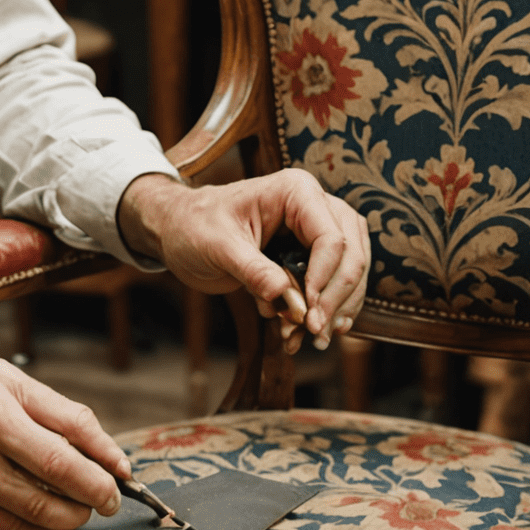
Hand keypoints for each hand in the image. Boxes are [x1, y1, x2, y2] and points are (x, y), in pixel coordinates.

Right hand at [0, 352, 129, 529]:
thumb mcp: (3, 378)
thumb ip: (56, 409)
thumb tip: (105, 451)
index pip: (69, 440)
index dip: (105, 462)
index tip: (122, 475)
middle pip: (59, 481)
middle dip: (96, 495)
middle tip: (107, 499)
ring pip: (39, 514)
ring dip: (71, 518)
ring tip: (78, 508)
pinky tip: (46, 519)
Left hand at [117, 169, 368, 352]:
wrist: (178, 230)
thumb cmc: (193, 226)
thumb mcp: (218, 247)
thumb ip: (252, 270)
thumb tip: (286, 297)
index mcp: (294, 191)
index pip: (331, 238)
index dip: (326, 280)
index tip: (309, 315)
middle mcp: (313, 206)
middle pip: (350, 255)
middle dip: (337, 298)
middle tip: (315, 333)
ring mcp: (315, 230)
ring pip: (350, 271)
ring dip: (336, 308)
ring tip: (313, 338)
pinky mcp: (310, 254)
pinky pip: (332, 282)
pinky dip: (325, 309)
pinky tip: (310, 333)